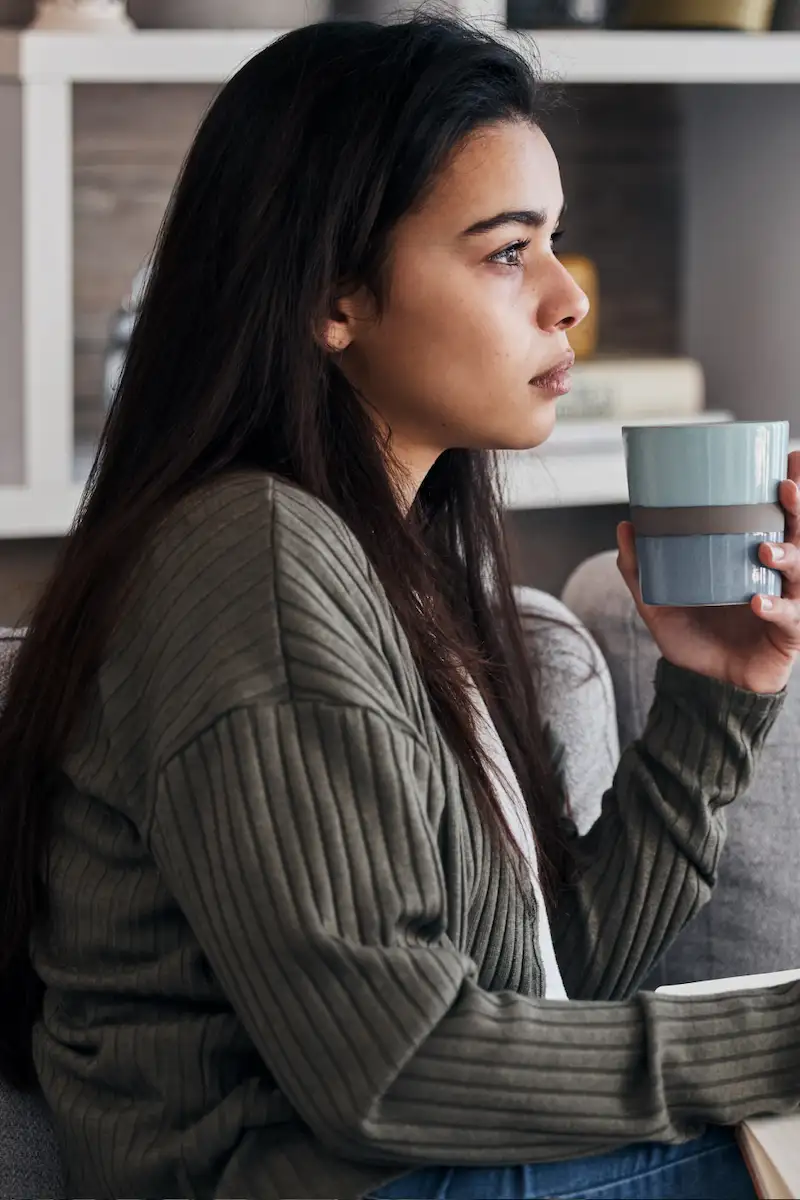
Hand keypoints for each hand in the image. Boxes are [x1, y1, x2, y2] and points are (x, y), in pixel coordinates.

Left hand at [616, 449, 799, 694]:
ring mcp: (788, 603)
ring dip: (789, 556)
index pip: (780, 517)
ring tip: (766, 552)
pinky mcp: (789, 634)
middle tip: (785, 488)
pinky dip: (776, 608)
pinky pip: (790, 616)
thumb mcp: (658, 602)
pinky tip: (758, 603)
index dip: (791, 491)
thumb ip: (640, 568)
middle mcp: (779, 576)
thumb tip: (625, 525)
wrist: (706, 686)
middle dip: (799, 510)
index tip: (788, 459)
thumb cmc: (693, 639)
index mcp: (756, 559)